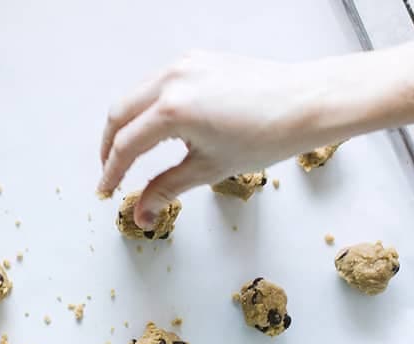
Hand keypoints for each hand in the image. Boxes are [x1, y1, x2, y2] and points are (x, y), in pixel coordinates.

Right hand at [98, 50, 364, 227]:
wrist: (307, 102)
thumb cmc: (267, 134)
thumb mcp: (208, 169)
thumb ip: (166, 190)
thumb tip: (142, 214)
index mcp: (173, 109)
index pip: (126, 145)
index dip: (112, 172)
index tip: (107, 191)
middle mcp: (173, 79)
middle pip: (119, 115)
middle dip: (109, 146)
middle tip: (110, 173)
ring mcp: (184, 64)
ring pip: (135, 96)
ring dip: (125, 125)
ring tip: (128, 154)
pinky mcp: (196, 60)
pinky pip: (156, 84)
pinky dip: (146, 108)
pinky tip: (153, 129)